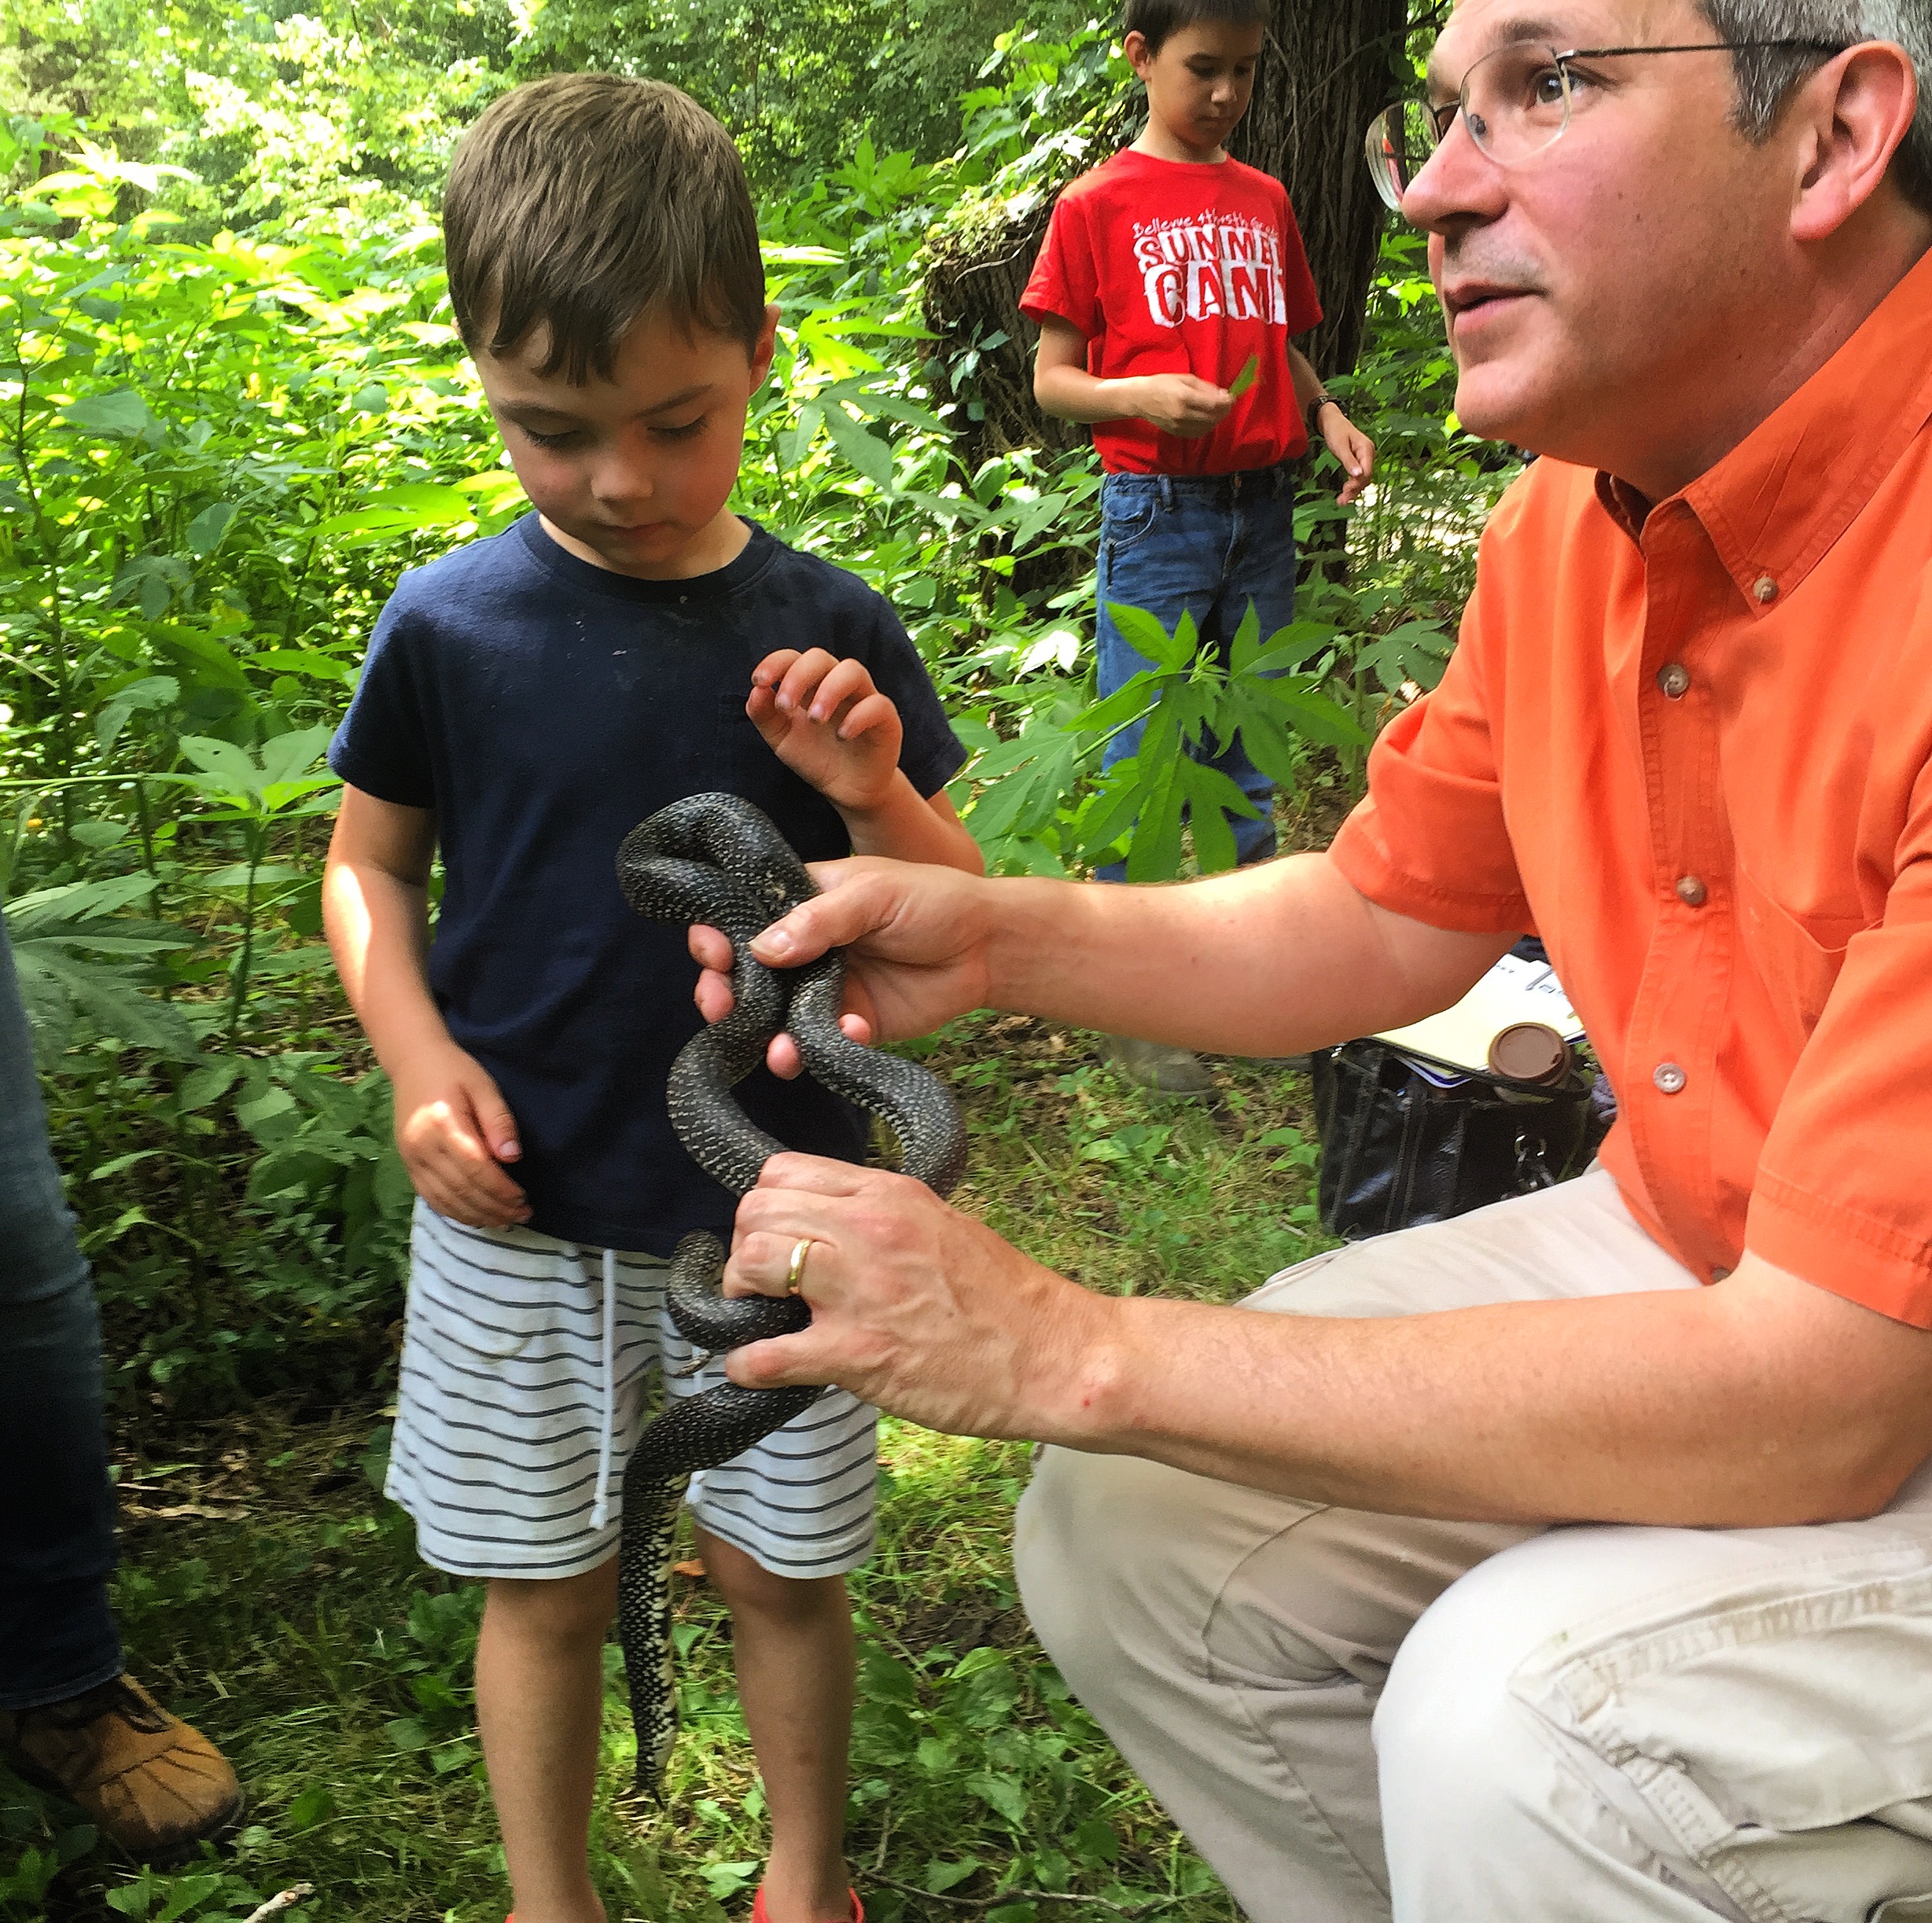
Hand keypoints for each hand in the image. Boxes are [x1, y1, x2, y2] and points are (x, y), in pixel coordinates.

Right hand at [391, 1043, 529, 1228]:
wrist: (413, 1062)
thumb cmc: (454, 1070)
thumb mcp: (484, 1086)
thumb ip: (499, 1121)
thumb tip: (513, 1157)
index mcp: (442, 1125)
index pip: (476, 1169)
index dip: (501, 1189)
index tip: (524, 1198)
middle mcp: (422, 1147)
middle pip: (462, 1189)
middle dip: (494, 1208)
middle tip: (522, 1214)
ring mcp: (410, 1159)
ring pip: (445, 1200)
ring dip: (477, 1216)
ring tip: (505, 1221)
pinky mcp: (407, 1165)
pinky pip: (431, 1198)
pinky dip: (455, 1212)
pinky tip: (476, 1216)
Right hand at [689, 855, 993, 1077]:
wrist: (987, 947)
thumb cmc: (932, 901)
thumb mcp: (874, 895)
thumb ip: (818, 921)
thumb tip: (759, 949)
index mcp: (802, 902)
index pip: (741, 918)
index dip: (718, 937)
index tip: (713, 953)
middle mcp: (803, 948)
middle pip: (744, 975)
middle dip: (724, 994)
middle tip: (722, 1008)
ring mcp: (823, 989)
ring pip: (775, 1018)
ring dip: (768, 1036)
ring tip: (780, 1051)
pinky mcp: (850, 1025)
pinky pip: (821, 1044)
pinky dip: (825, 1048)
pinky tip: (850, 1036)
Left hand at [718, 1153, 1111, 1438]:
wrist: (1056, 1356)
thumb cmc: (1008, 1300)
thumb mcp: (943, 1226)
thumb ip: (883, 1219)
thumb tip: (830, 1229)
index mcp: (890, 1195)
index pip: (783, 1171)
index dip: (767, 1208)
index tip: (779, 1239)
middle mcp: (869, 1230)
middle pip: (756, 1211)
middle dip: (745, 1249)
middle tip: (765, 1284)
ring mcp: (861, 1291)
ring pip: (752, 1264)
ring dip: (741, 1295)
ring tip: (762, 1317)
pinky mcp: (858, 1353)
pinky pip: (766, 1354)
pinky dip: (747, 1365)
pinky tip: (757, 1370)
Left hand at [748, 648, 901, 811]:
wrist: (849, 791)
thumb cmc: (816, 758)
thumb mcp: (782, 740)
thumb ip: (765, 716)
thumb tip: (756, 690)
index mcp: (810, 685)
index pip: (794, 658)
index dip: (776, 662)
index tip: (760, 680)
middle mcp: (837, 685)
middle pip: (821, 658)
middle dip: (799, 676)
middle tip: (785, 707)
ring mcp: (863, 699)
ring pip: (853, 671)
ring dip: (829, 690)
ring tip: (815, 718)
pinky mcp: (886, 719)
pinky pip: (877, 704)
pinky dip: (858, 716)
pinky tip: (842, 735)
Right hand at [1129, 373, 1232, 438]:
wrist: (1141, 399)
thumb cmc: (1162, 384)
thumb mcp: (1185, 379)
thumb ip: (1205, 388)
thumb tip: (1223, 395)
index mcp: (1185, 398)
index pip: (1214, 404)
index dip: (1226, 402)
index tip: (1232, 397)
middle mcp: (1183, 414)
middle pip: (1213, 418)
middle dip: (1223, 411)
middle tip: (1227, 403)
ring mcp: (1179, 426)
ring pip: (1207, 427)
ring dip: (1216, 419)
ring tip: (1217, 410)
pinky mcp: (1177, 433)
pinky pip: (1198, 432)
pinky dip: (1207, 426)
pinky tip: (1207, 418)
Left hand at [1321, 408, 1376, 506]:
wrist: (1332, 422)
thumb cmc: (1336, 431)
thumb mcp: (1340, 446)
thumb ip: (1349, 461)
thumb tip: (1358, 475)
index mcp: (1366, 449)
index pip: (1367, 471)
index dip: (1358, 483)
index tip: (1346, 491)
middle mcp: (1368, 454)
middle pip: (1365, 477)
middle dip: (1355, 490)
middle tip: (1342, 501)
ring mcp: (1364, 458)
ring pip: (1362, 478)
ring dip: (1353, 490)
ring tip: (1342, 501)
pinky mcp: (1359, 461)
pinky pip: (1358, 476)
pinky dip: (1352, 484)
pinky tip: (1345, 493)